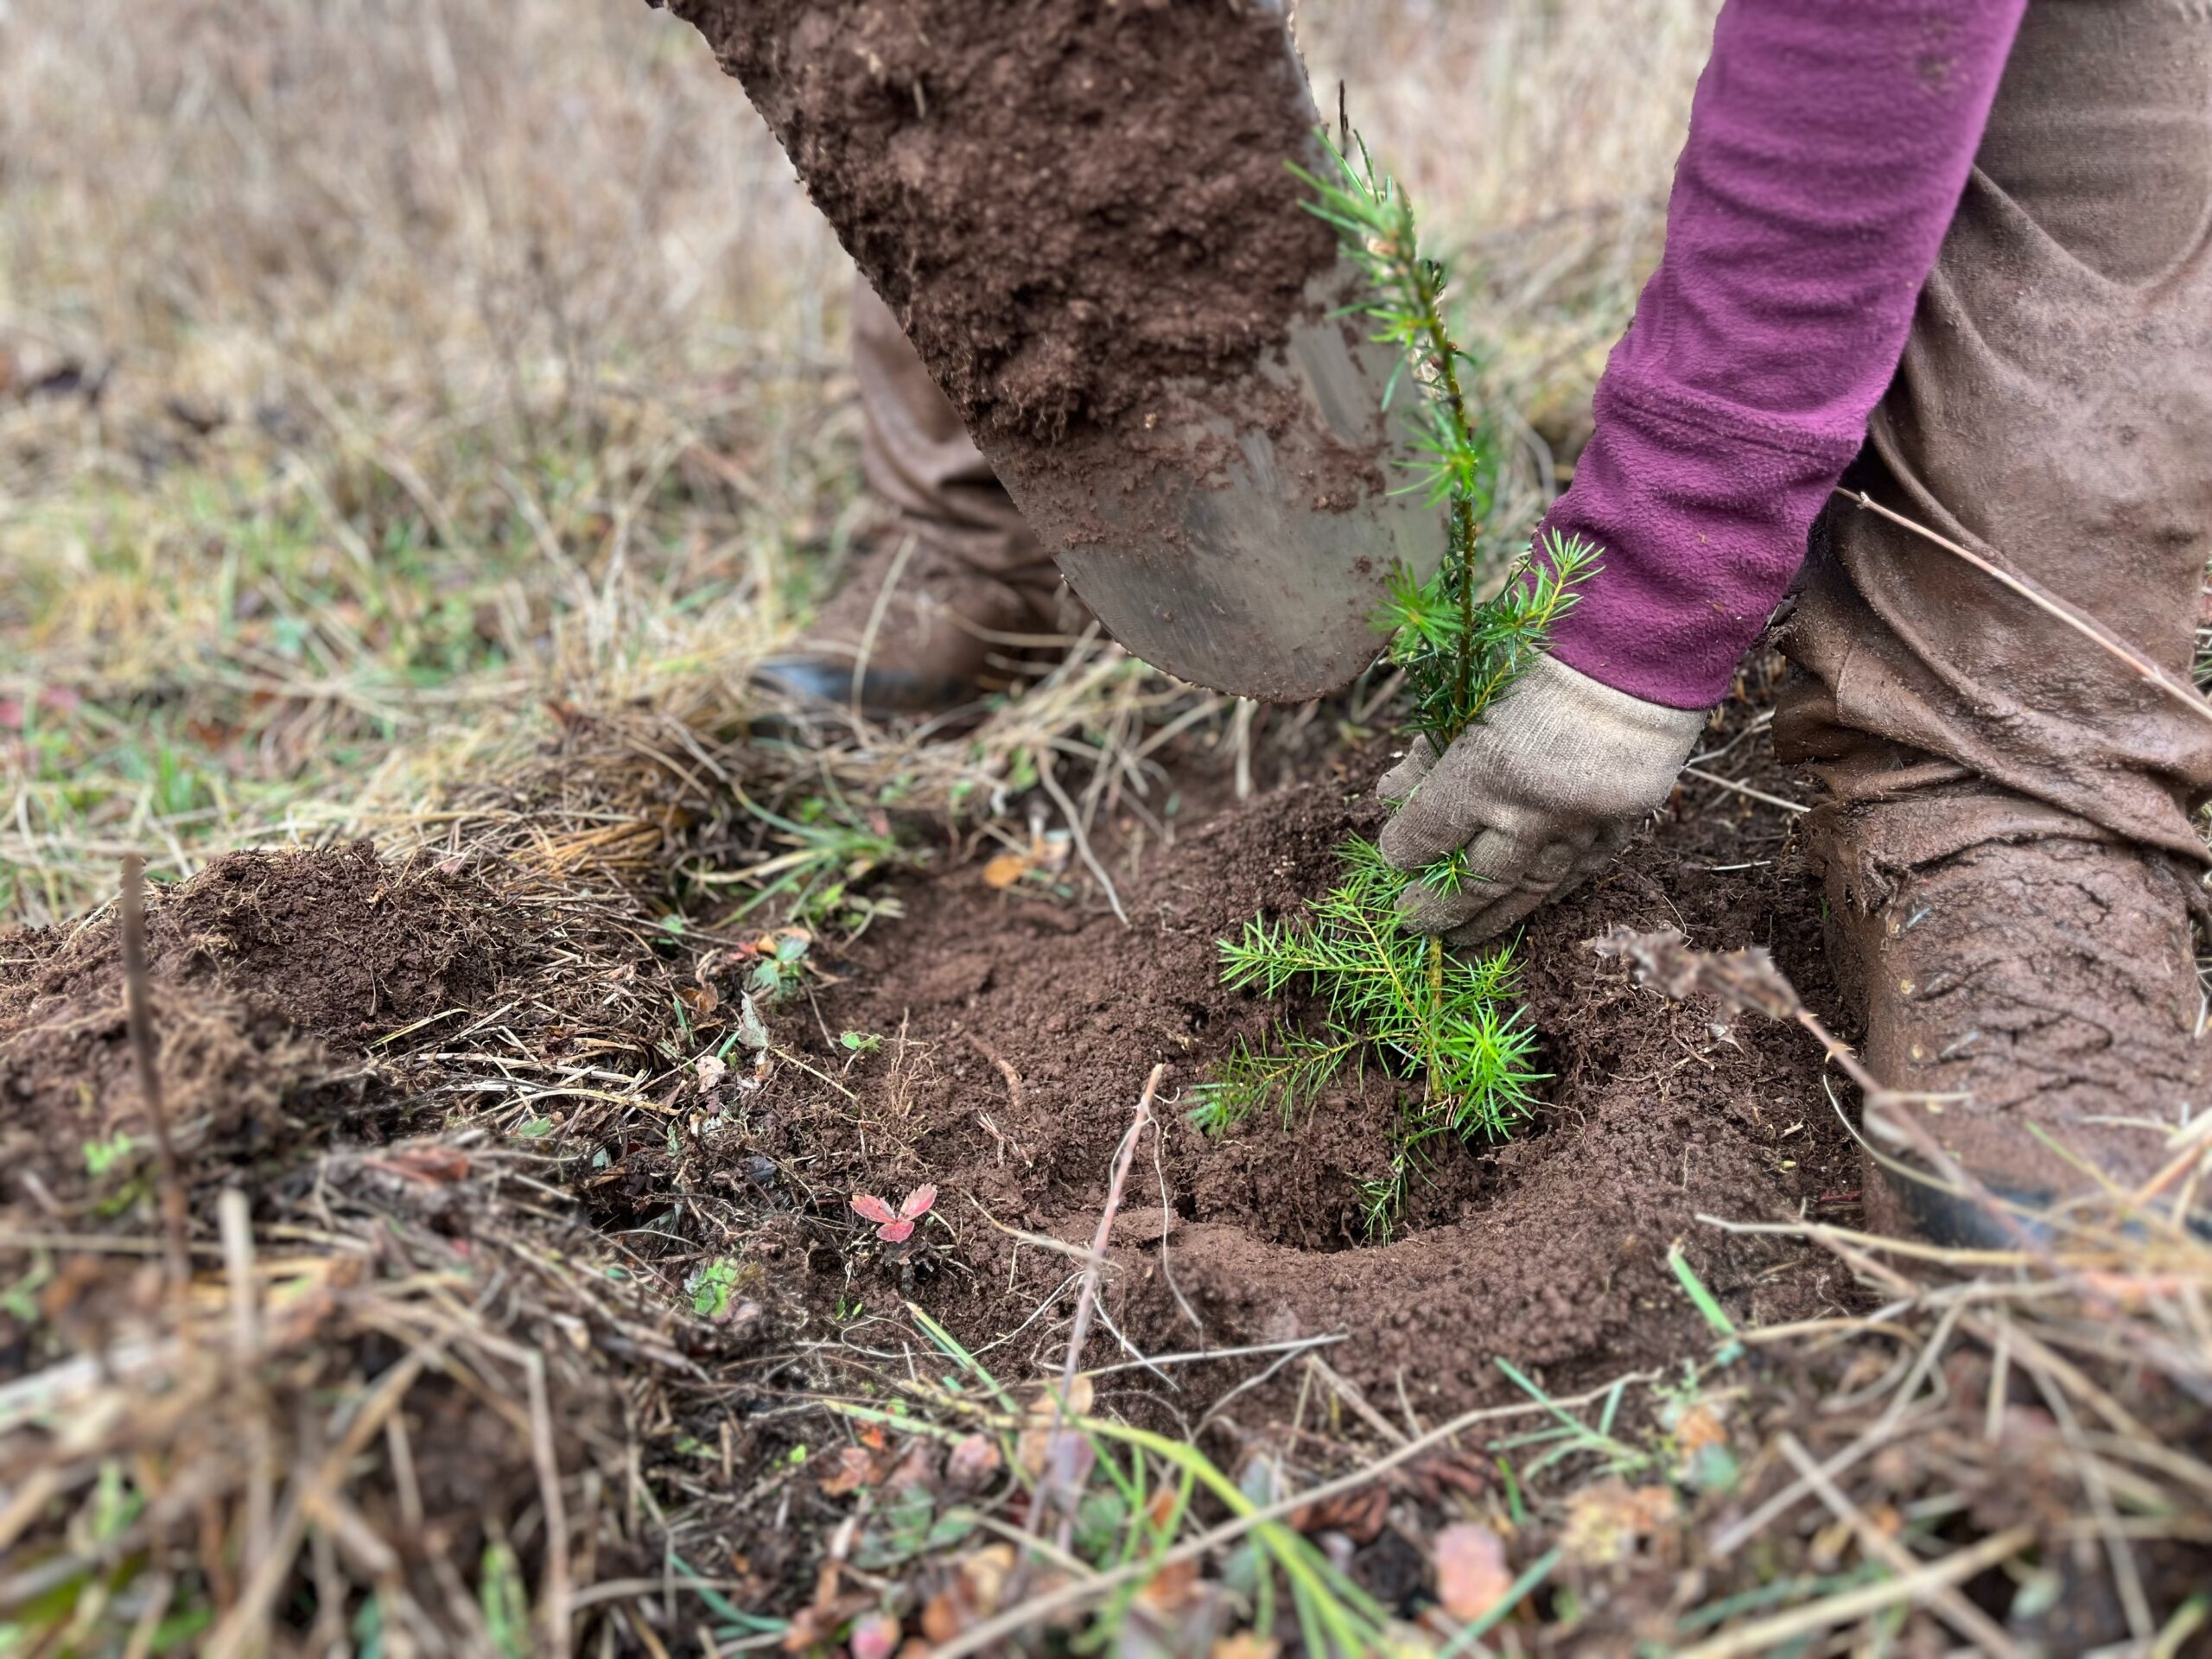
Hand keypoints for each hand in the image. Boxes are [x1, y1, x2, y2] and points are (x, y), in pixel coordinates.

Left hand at [1376, 653, 1707, 944]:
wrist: (1643, 633)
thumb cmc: (1541, 644)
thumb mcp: (1466, 690)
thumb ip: (1428, 750)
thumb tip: (1390, 795)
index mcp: (1488, 769)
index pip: (1431, 832)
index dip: (1405, 850)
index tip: (1392, 860)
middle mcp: (1537, 809)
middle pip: (1479, 879)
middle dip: (1441, 906)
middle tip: (1414, 923)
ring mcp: (1588, 820)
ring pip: (1534, 888)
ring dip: (1496, 916)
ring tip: (1465, 937)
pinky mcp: (1629, 819)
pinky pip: (1584, 870)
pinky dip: (1553, 889)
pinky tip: (1530, 903)